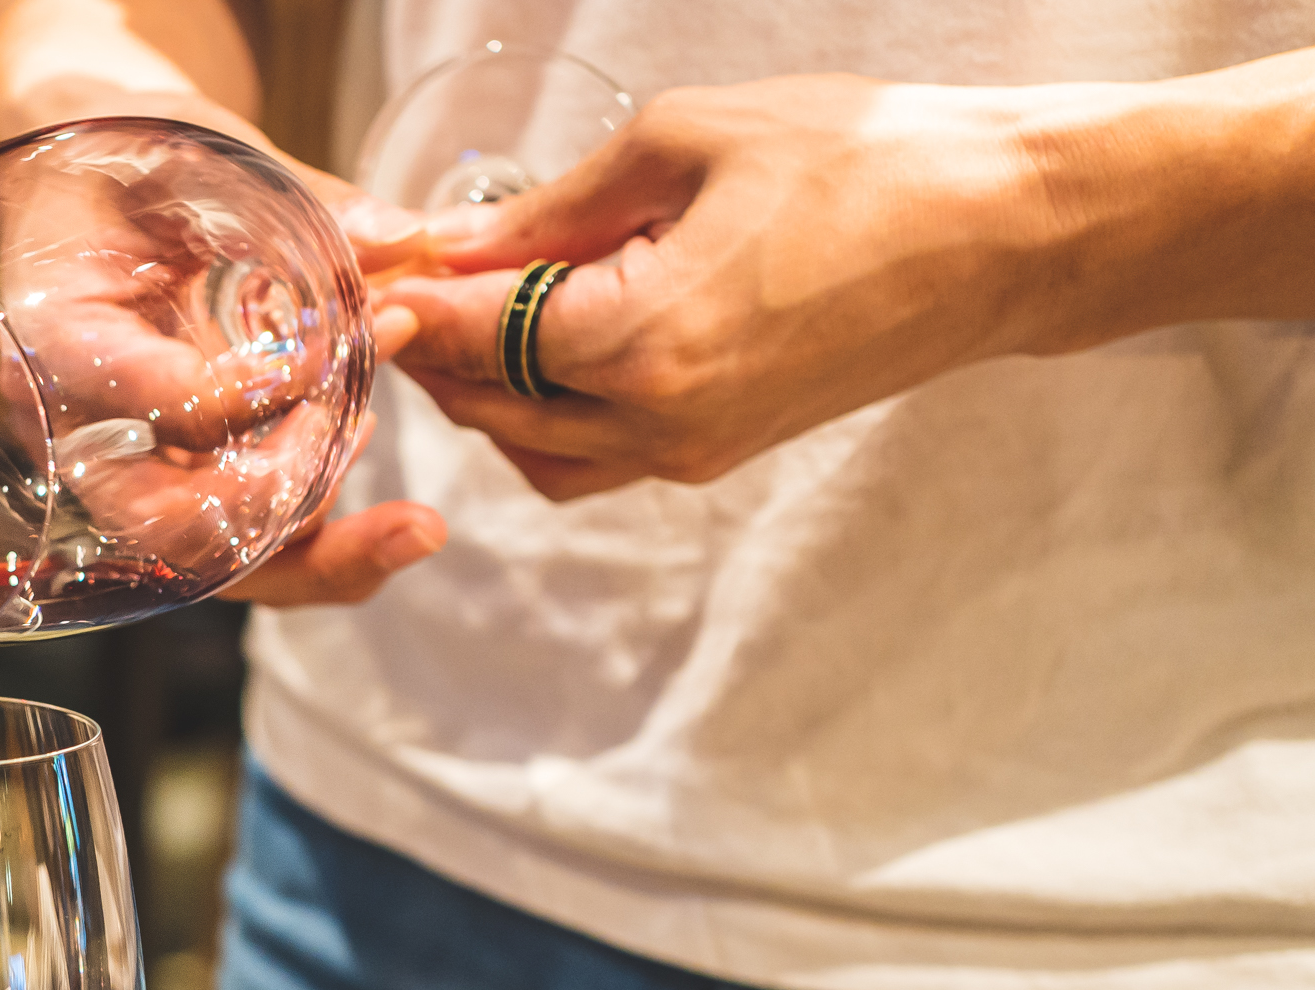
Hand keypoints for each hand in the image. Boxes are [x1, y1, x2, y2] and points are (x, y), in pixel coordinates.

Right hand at [0, 94, 449, 602]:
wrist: (84, 186)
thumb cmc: (126, 159)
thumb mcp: (200, 151)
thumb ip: (297, 197)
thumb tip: (401, 239)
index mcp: (58, 342)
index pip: (157, 406)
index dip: (250, 396)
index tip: (332, 351)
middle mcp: (75, 433)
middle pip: (171, 531)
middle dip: (291, 510)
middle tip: (376, 445)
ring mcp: (118, 472)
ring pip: (214, 565)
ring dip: (322, 553)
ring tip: (416, 521)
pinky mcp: (166, 487)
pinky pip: (239, 548)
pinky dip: (318, 541)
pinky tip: (385, 502)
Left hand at [378, 74, 1052, 498]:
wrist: (1009, 232)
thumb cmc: (868, 161)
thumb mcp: (688, 142)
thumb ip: (553, 205)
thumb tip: (450, 241)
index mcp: (639, 341)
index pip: (472, 337)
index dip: (409, 300)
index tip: (369, 265)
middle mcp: (654, 423)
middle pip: (484, 408)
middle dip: (437, 350)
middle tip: (410, 282)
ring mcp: (688, 452)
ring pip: (529, 451)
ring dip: (487, 391)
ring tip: (479, 307)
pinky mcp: (719, 454)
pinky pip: (591, 459)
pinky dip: (546, 415)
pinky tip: (549, 341)